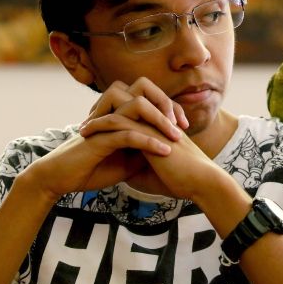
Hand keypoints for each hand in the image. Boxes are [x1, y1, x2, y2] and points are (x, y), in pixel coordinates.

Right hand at [24, 78, 187, 199]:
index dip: (169, 107)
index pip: (147, 97)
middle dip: (166, 104)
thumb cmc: (92, 169)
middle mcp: (111, 111)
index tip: (184, 126)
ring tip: (176, 137)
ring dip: (160, 120)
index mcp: (118, 112)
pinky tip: (164, 150)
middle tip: (182, 126)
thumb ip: (144, 150)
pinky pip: (127, 133)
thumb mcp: (126, 161)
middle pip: (143, 89)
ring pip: (137, 106)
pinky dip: (148, 141)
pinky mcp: (99, 138)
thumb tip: (168, 146)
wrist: (61, 179)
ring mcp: (105, 122)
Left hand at [81, 113, 223, 201]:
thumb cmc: (180, 182)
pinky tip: (87, 133)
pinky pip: (119, 121)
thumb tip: (120, 172)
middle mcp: (153, 120)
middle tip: (87, 123)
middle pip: (122, 100)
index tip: (95, 129)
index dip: (111, 116)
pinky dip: (100, 125)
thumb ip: (136, 167)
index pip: (128, 112)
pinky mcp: (148, 132)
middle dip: (102, 108)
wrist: (200, 183)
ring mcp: (151, 123)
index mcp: (155, 126)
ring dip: (98, 115)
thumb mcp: (151, 174)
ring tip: (82, 129)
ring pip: (118, 107)